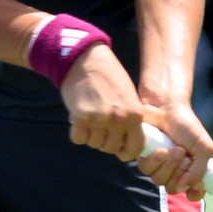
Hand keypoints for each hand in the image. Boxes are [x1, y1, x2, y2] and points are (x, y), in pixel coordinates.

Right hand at [60, 45, 145, 161]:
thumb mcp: (128, 97)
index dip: (126, 152)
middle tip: (99, 128)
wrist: (86, 59)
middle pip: (110, 148)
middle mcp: (119, 119)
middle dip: (104, 142)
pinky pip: (78, 138)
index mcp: (135, 114)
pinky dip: (77, 133)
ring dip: (90, 136)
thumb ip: (130, 119)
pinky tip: (79, 120)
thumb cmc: (108, 76)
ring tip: (89, 120)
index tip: (118, 150)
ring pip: (94, 144)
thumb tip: (126, 142)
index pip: (135, 147)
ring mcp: (100, 119)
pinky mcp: (81, 117)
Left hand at [134, 100, 212, 199]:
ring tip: (173, 148)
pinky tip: (160, 149)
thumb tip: (185, 188)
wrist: (166, 108)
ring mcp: (158, 165)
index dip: (193, 192)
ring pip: (159, 180)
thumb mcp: (203, 148)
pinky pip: (146, 170)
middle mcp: (174, 170)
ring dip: (168, 165)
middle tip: (182, 153)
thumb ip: (199, 171)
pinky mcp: (143, 158)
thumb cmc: (186, 126)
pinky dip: (155, 160)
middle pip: (173, 187)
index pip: (192, 191)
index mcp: (190, 169)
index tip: (194, 188)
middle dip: (179, 172)